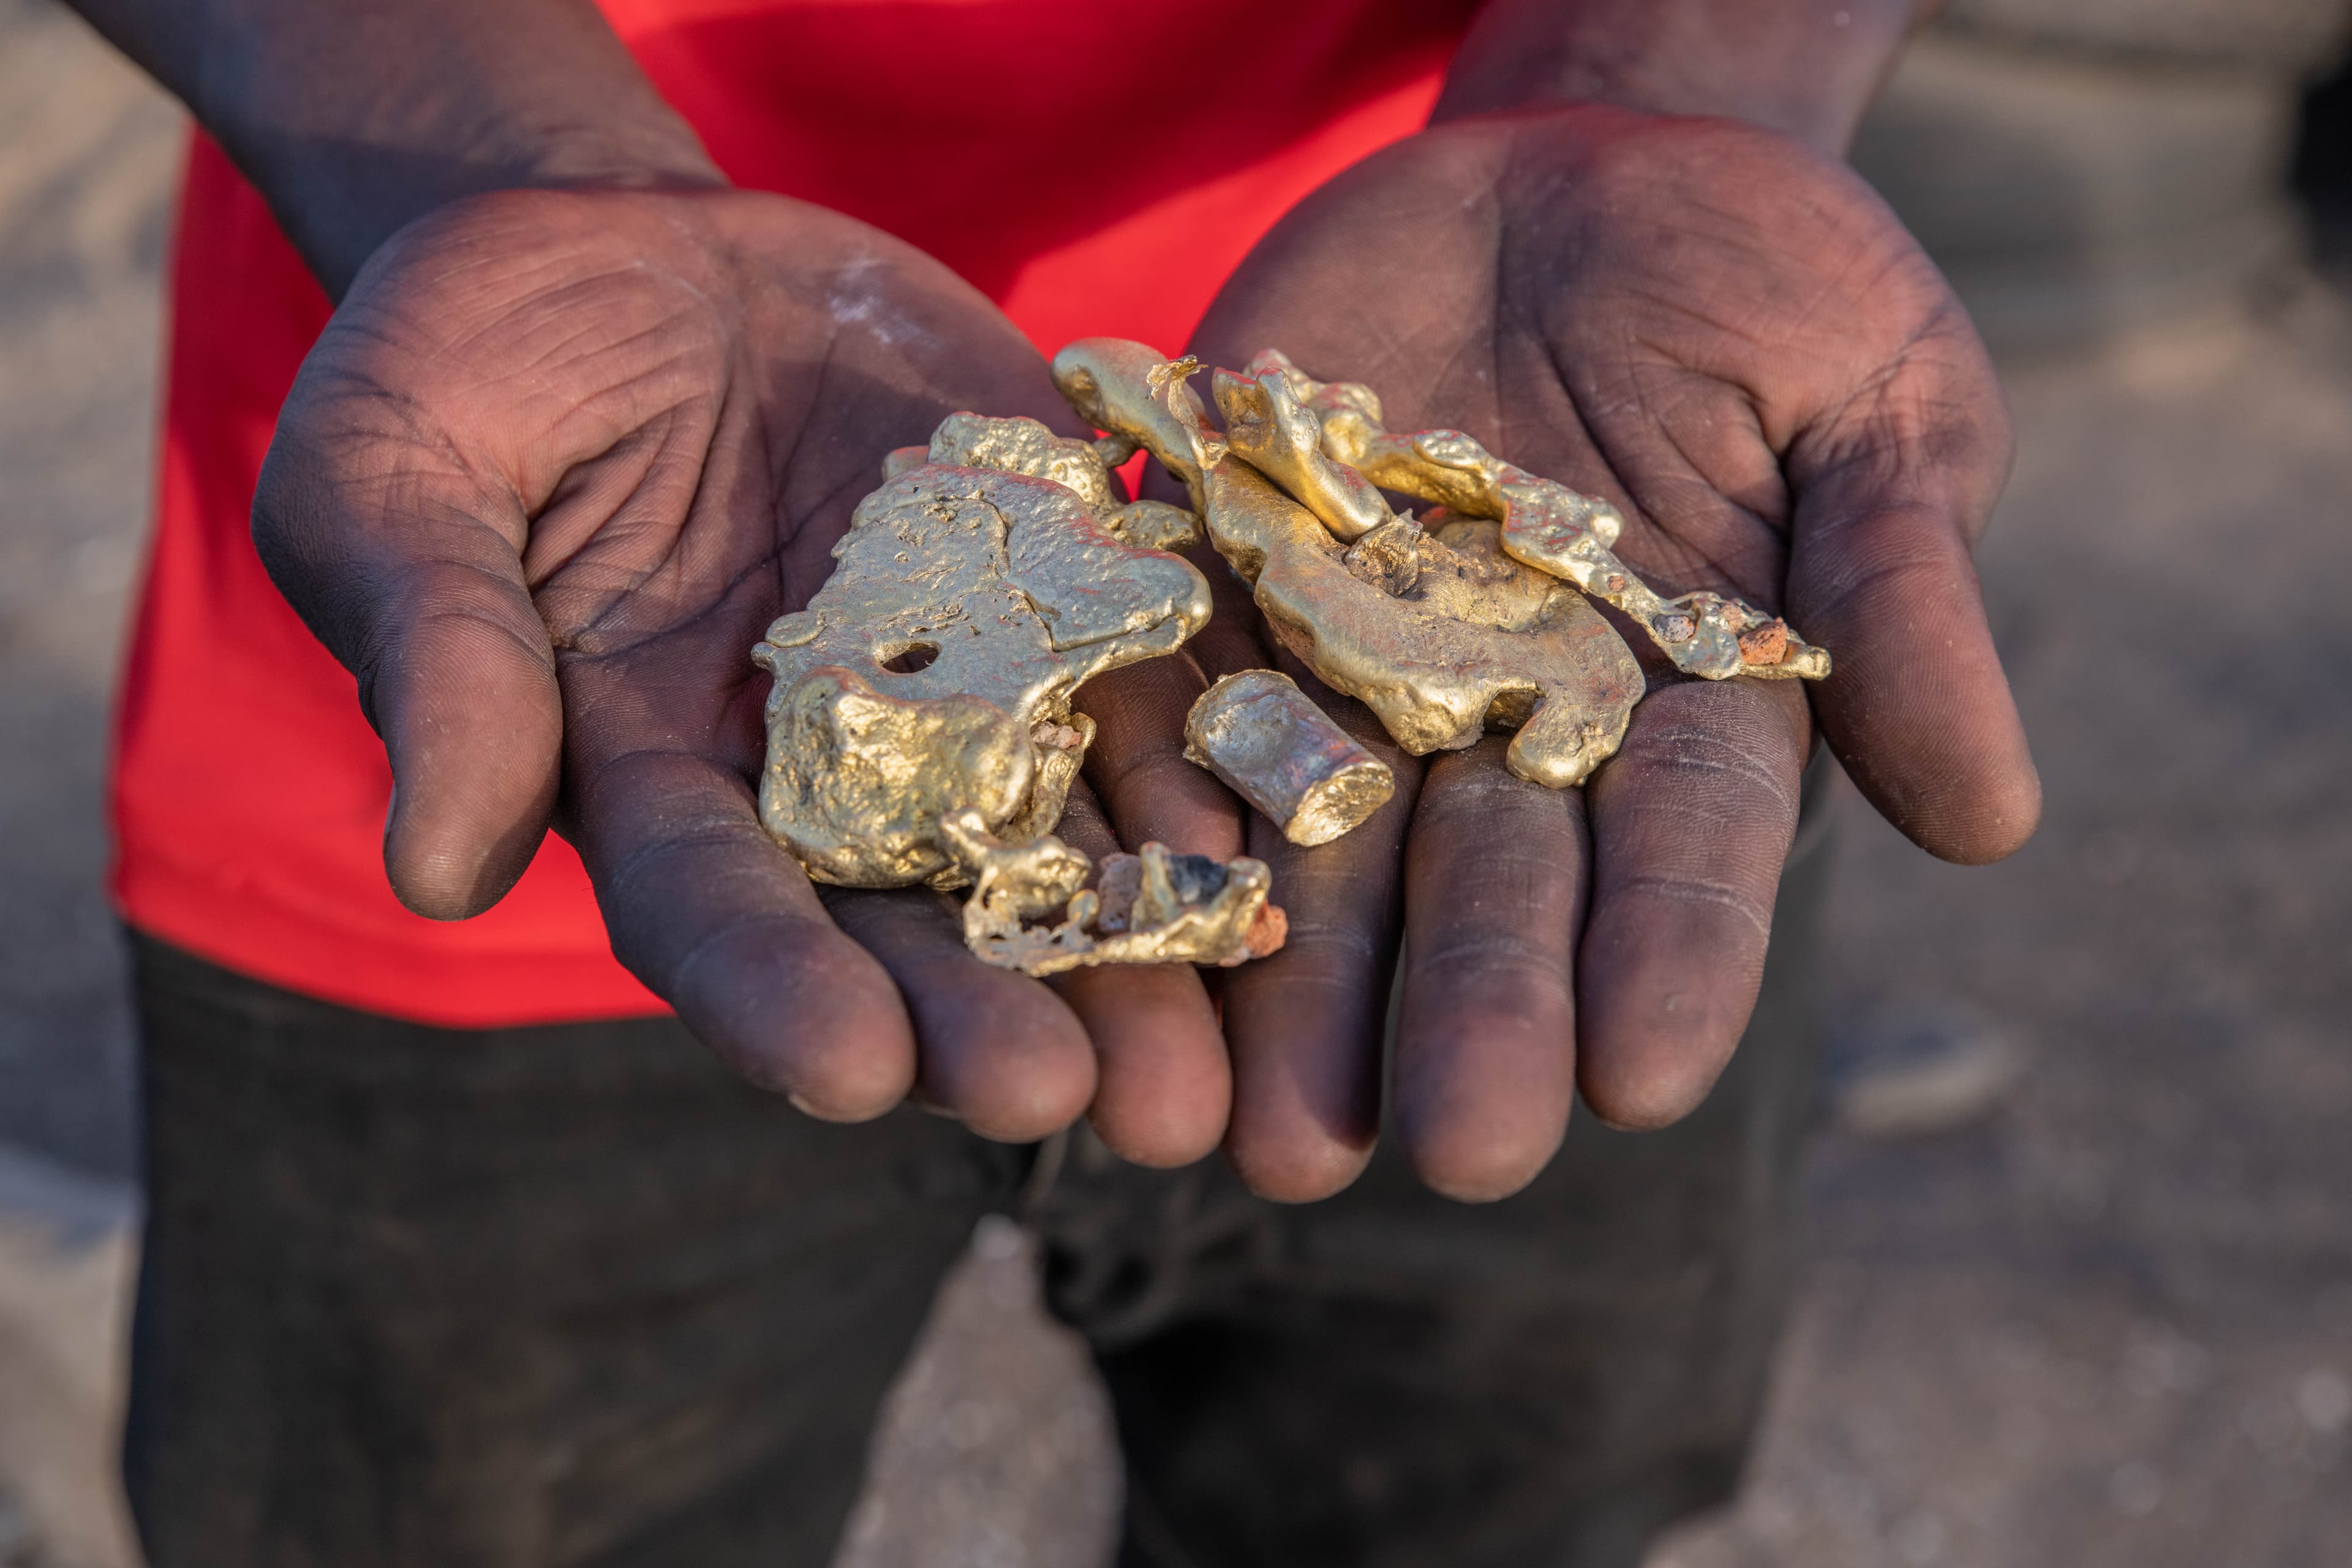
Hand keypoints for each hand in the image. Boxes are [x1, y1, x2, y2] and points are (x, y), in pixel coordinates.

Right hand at [253, 186, 1224, 1144]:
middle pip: (913, 920)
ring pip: (1059, 835)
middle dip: (992, 1012)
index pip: (710, 913)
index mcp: (651, 781)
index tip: (846, 1070)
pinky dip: (1215, 751)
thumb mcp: (394, 476)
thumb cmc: (471, 367)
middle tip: (1075, 1101)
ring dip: (1139, 940)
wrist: (634, 253)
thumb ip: (440, 653)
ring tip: (1217, 1049)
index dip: (775, 992)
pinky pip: (1149, 677)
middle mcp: (823, 773)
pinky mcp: (1061, 586)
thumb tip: (436, 865)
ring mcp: (958, 684)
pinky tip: (1287, 833)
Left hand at [1109, 105, 2038, 1200]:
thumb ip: (1899, 593)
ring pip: (1321, 845)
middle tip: (1445, 1149)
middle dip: (1470, 1014)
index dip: (1670, 960)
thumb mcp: (1869, 399)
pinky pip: (1179, 705)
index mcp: (1687, 706)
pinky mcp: (1231, 591)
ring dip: (1287, 986)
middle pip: (1491, 885)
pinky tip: (1108, 921)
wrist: (1566, 176)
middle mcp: (1514, 725)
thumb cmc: (1763, 281)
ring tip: (1253, 1129)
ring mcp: (1360, 666)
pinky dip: (1149, 803)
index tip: (1645, 1077)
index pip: (1689, 854)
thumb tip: (1994, 820)